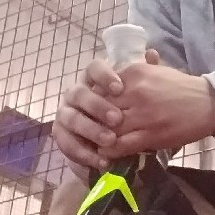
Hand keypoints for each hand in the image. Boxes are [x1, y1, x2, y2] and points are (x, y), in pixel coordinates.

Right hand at [52, 50, 159, 169]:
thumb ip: (145, 74)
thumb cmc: (132, 113)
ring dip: (90, 130)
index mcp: (93, 80)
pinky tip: (101, 160)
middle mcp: (76, 94)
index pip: (93, 68)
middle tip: (117, 119)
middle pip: (79, 93)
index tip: (120, 88)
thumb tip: (152, 53)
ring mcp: (66, 114)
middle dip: (97, 106)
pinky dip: (83, 153)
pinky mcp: (62, 135)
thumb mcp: (141, 94)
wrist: (119, 141)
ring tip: (110, 141)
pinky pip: (67, 143)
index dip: (103, 76)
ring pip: (71, 118)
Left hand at [98, 64, 214, 158]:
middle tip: (91, 128)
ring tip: (97, 141)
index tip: (93, 109)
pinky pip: (120, 144)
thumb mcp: (159, 70)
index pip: (101, 87)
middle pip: (101, 108)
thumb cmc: (182, 87)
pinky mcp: (150, 134)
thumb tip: (123, 61)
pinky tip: (109, 151)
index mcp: (135, 73)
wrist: (208, 104)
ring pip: (107, 128)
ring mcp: (143, 114)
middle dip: (94, 120)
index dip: (94, 101)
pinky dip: (110, 149)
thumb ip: (139, 66)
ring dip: (100, 137)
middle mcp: (136, 91)